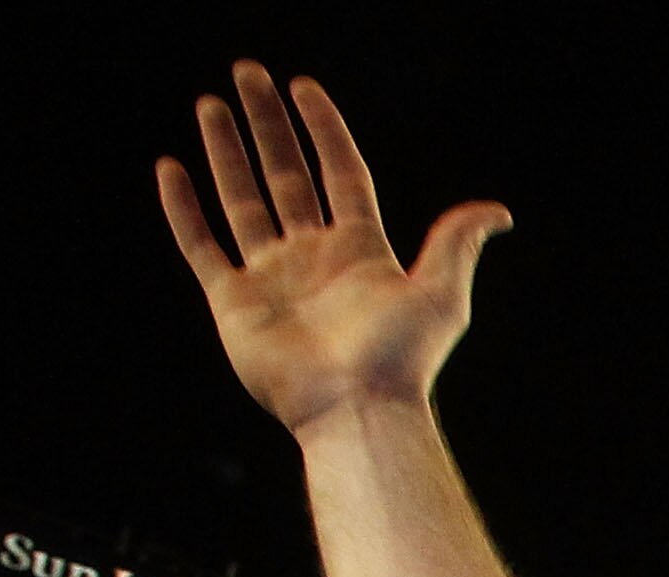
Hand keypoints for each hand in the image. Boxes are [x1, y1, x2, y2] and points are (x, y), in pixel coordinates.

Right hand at [157, 63, 509, 437]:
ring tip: (210, 104)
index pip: (340, 173)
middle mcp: (314, 258)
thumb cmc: (402, 359)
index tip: (303, 87)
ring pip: (242, 200)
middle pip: (287, 175)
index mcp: (361, 250)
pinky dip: (184, 208)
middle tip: (248, 74)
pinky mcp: (233, 303)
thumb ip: (456, 243)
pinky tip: (171, 168)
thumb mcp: (442, 294)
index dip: (324, 130)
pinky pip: (201, 245)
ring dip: (226, 152)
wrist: (356, 410)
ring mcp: (272, 278)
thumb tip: (498, 211)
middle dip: (267, 125)